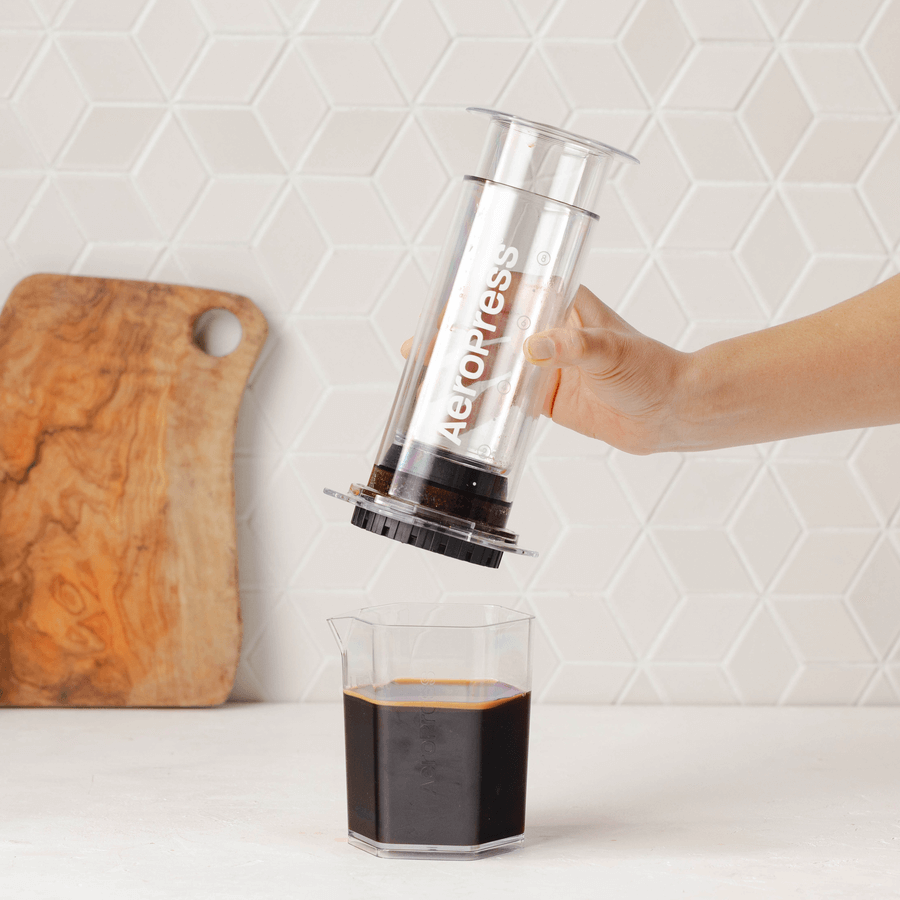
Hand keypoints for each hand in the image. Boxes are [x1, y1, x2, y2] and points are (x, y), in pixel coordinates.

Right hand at [401, 285, 689, 454]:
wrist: (670, 413)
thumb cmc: (651, 369)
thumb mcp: (611, 350)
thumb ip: (574, 347)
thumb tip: (535, 348)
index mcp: (562, 305)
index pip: (508, 292)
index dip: (473, 298)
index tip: (445, 309)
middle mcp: (548, 332)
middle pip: (490, 330)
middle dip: (455, 338)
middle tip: (420, 349)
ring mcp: (544, 366)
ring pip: (493, 365)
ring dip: (462, 372)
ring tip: (427, 381)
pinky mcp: (546, 397)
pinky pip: (505, 398)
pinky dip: (482, 404)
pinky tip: (458, 411)